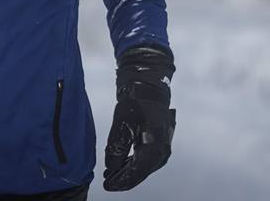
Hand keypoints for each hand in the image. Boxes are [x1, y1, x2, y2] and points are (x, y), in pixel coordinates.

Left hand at [103, 45, 175, 191]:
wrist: (149, 84)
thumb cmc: (137, 100)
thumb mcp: (123, 122)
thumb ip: (117, 146)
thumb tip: (111, 167)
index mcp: (155, 147)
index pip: (136, 172)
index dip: (121, 181)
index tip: (107, 185)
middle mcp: (162, 151)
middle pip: (141, 172)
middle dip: (124, 179)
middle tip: (107, 182)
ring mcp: (162, 147)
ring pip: (143, 167)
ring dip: (128, 172)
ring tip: (112, 175)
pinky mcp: (158, 142)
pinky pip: (145, 159)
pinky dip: (133, 164)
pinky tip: (122, 165)